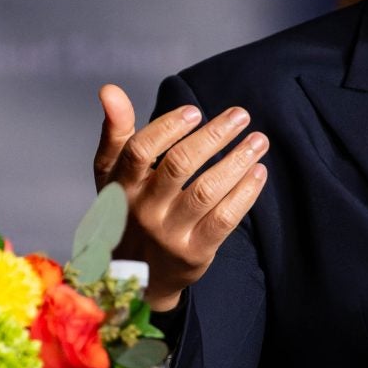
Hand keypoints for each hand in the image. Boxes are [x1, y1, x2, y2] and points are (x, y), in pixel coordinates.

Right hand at [92, 84, 268, 311]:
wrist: (136, 278)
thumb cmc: (127, 211)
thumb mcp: (111, 174)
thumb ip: (115, 130)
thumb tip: (109, 89)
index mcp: (120, 186)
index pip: (139, 150)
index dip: (168, 127)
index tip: (194, 112)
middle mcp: (143, 210)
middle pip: (179, 166)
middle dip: (214, 136)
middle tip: (241, 114)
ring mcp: (169, 234)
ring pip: (207, 191)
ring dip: (237, 161)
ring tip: (258, 140)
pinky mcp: (195, 252)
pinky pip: (224, 219)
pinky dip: (245, 193)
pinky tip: (258, 172)